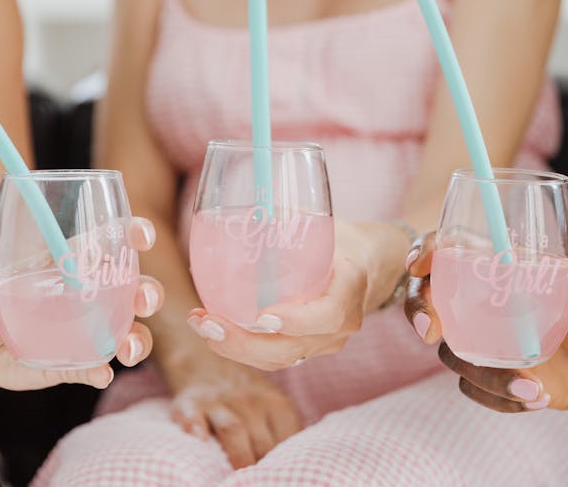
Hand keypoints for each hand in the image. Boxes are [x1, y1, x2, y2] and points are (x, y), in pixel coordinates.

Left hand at [0, 217, 164, 389]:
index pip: (112, 242)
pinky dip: (101, 371)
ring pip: (130, 330)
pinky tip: (101, 375)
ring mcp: (92, 329)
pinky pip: (97, 366)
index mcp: (75, 263)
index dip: (133, 234)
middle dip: (147, 292)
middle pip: (134, 288)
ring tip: (129, 350)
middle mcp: (95, 294)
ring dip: (138, 338)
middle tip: (144, 301)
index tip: (142, 236)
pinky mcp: (80, 362)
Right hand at [166, 354, 301, 468]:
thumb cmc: (248, 401)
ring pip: (233, 429)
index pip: (287, 439)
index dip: (283, 462)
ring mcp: (218, 402)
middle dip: (261, 467)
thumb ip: (285, 433)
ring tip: (238, 478)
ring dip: (238, 454)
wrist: (208, 364)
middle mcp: (249, 401)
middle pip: (261, 441)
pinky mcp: (190, 404)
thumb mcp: (274, 407)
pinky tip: (200, 440)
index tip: (281, 476)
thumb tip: (294, 467)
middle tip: (259, 482)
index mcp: (275, 404)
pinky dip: (196, 427)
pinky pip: (193, 416)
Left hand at [185, 220, 402, 369]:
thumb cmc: (340, 240)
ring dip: (235, 348)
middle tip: (210, 324)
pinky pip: (273, 355)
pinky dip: (241, 345)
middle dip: (246, 343)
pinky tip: (211, 327)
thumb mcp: (324, 224)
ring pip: (279, 358)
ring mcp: (323, 342)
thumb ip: (290, 220)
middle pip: (293, 348)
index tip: (264, 315)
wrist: (367, 266)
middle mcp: (341, 325)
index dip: (297, 320)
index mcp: (350, 289)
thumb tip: (243, 209)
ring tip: (200, 324)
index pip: (328, 315)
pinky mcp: (306, 347)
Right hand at [404, 231, 567, 411]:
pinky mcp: (491, 374)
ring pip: (453, 353)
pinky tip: (535, 399)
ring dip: (482, 374)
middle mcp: (481, 302)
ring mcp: (482, 340)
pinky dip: (498, 397)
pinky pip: (475, 389)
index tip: (418, 264)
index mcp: (499, 267)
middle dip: (418, 311)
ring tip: (531, 388)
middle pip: (429, 298)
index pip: (449, 248)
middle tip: (428, 332)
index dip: (426, 251)